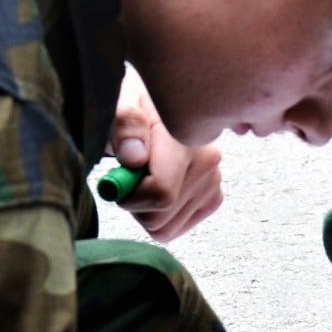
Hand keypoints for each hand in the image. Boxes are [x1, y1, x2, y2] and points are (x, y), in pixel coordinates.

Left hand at [109, 71, 222, 241]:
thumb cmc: (136, 107)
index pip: (161, 194)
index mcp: (186, 139)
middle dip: (135, 204)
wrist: (161, 108)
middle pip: (160, 218)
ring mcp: (214, 183)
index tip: (117, 179)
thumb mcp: (122, 103)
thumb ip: (125, 126)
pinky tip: (156, 188)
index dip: (130, 196)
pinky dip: (159, 216)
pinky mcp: (213, 198)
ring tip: (144, 179)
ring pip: (166, 228)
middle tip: (129, 177)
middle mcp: (209, 163)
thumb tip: (134, 158)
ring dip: (145, 210)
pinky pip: (175, 228)